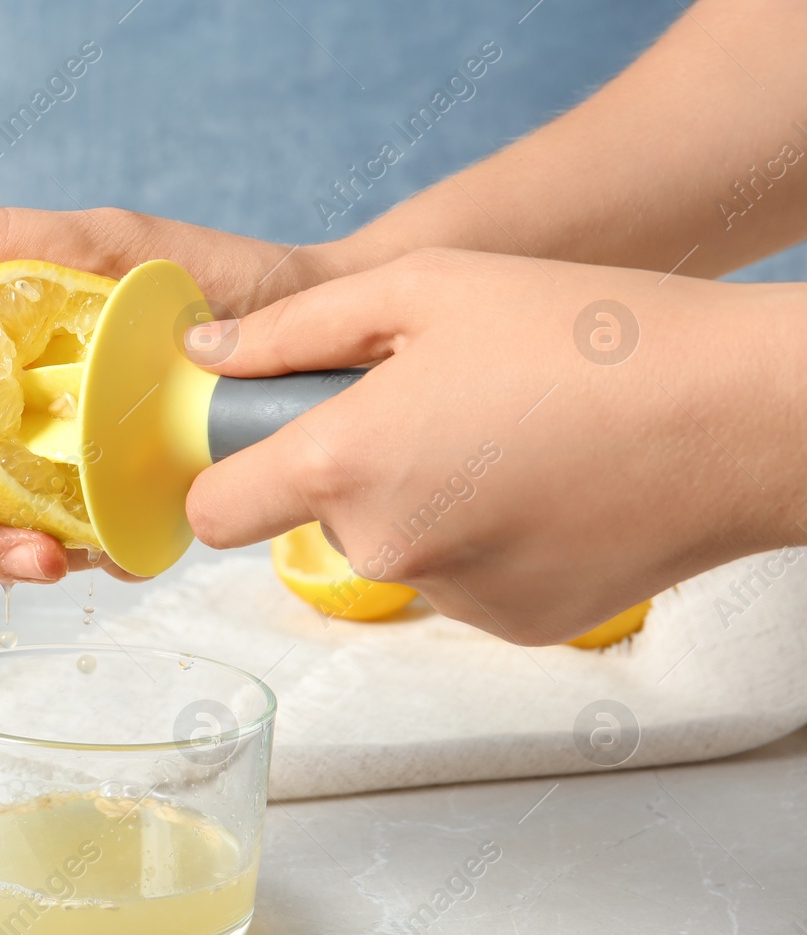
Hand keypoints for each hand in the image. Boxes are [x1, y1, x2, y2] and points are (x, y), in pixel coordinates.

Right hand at [0, 205, 354, 581]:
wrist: (310, 331)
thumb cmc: (213, 275)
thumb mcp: (115, 240)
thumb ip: (8, 243)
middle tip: (29, 556)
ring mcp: (42, 453)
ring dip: (6, 558)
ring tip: (70, 565)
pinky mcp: (93, 496)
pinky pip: (60, 542)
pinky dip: (79, 559)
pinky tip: (119, 558)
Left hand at [184, 248, 804, 642]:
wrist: (745, 415)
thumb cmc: (591, 332)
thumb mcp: (426, 288)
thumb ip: (293, 331)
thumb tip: (208, 362)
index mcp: (347, 463)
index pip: (214, 513)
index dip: (226, 473)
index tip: (261, 443)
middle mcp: (387, 549)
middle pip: (317, 518)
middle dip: (353, 468)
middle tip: (437, 403)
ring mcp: (452, 598)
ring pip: (394, 546)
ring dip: (423, 501)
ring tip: (510, 436)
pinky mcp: (514, 626)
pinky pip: (458, 577)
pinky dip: (483, 538)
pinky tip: (547, 485)